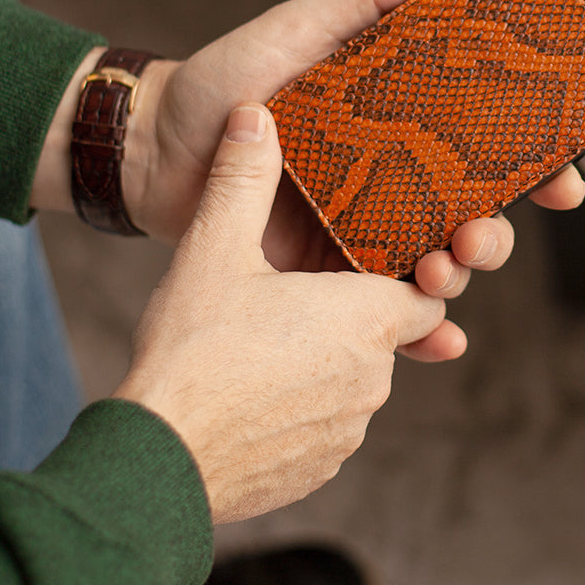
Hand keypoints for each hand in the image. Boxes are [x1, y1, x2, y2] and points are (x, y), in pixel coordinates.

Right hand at [113, 105, 457, 522]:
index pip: (426, 295)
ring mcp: (347, 432)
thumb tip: (255, 115)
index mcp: (366, 318)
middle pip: (385, 336)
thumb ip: (243, 178)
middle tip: (292, 299)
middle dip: (350, 317)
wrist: (157, 461)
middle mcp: (372, 380)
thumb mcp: (214, 248)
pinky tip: (251, 394)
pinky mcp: (317, 470)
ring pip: (352, 383)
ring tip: (262, 346)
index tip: (368, 267)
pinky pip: (325, 427)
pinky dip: (300, 410)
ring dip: (322, 364)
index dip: (407, 277)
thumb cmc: (192, 350)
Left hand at [124, 0, 584, 288]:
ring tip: (439, 277)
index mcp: (397, 128)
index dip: (533, 166)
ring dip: (456, 279)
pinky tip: (438, 344)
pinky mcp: (324, 279)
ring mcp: (360, 234)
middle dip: (493, 235)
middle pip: (469, 216)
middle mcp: (390, 183)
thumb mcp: (297, 29)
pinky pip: (379, 312)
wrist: (156, 150)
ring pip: (432, 266)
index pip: (482, 149)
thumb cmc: (224, 82)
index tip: (562, 184)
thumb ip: (364, 0)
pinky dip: (416, 334)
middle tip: (480, 238)